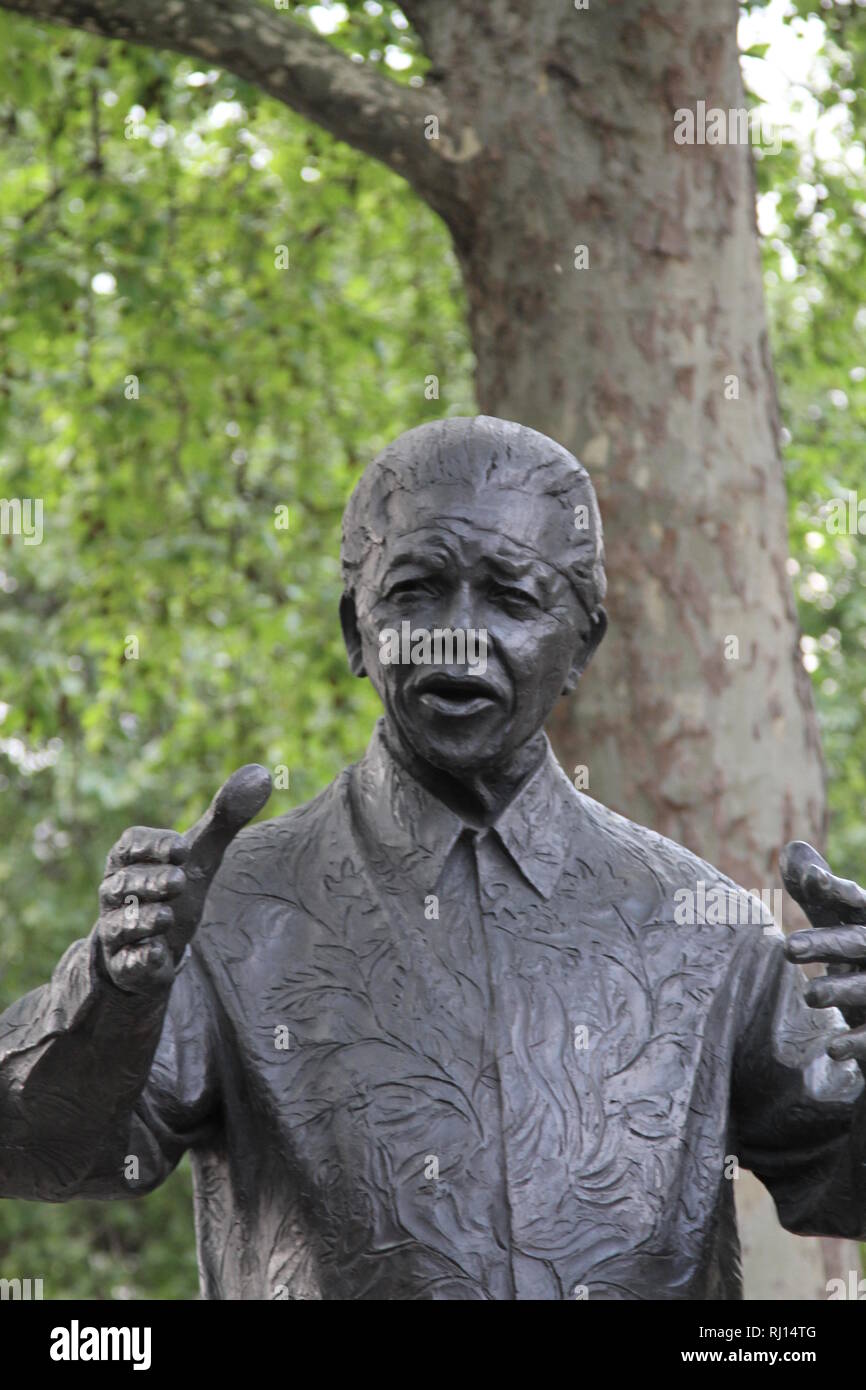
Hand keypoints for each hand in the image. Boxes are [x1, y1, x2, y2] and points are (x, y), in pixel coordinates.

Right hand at [96, 765, 270, 995]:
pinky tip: (155, 955)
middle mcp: (114, 891)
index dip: (154, 845)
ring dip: (146, 919)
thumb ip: (226, 817)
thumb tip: (264, 773)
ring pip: (123, 923)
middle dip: (151, 882)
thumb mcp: (202, 853)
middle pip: (125, 883)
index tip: (181, 848)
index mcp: (129, 857)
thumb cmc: (175, 887)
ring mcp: (117, 929)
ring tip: (167, 915)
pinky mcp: (125, 964)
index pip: (131, 843)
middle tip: (180, 881)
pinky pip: (127, 962)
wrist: (156, 943)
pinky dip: (139, 959)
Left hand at [781, 840, 865, 1063]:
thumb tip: (792, 850)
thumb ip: (817, 891)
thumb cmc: (856, 955)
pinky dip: (860, 1042)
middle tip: (788, 947)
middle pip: (859, 943)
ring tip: (810, 995)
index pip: (855, 901)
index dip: (835, 890)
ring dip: (842, 991)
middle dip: (828, 944)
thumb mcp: (838, 921)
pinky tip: (833, 1048)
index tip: (810, 879)